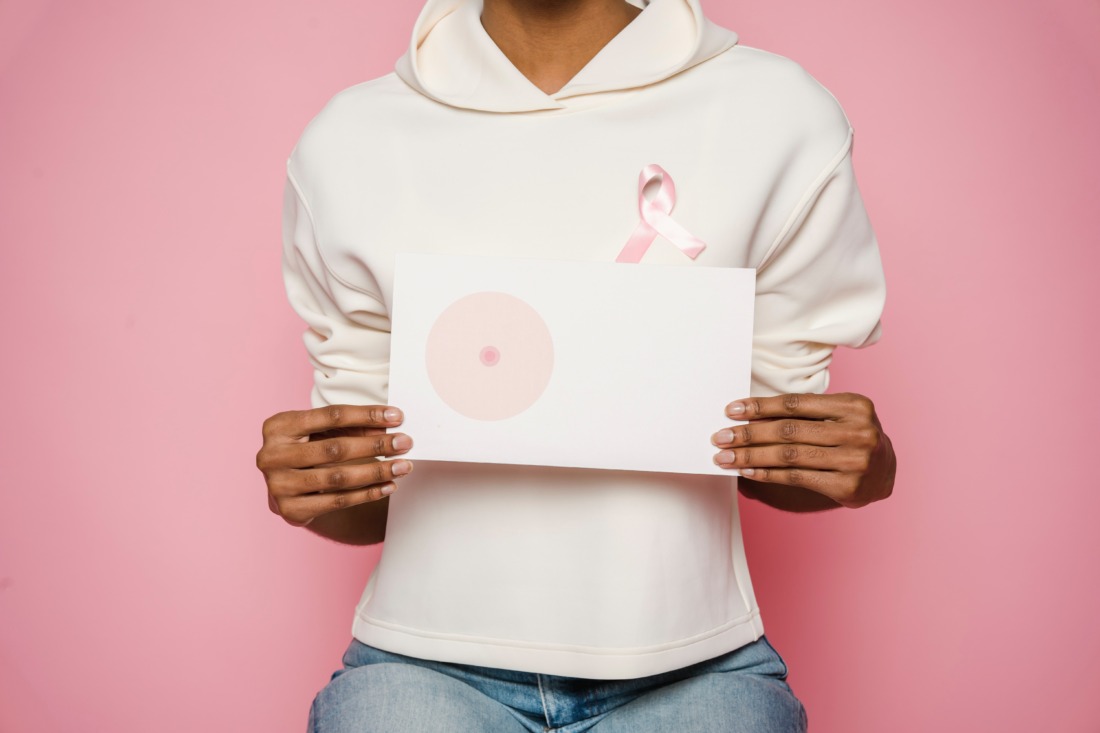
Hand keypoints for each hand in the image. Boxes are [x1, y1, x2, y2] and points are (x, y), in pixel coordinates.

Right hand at [256, 405, 412, 526]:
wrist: (283, 487)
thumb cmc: (305, 450)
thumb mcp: (321, 432)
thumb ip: (351, 428)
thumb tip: (389, 427)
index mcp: (278, 426)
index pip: (331, 416)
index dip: (367, 415)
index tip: (397, 416)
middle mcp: (272, 455)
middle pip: (335, 449)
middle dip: (376, 445)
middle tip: (405, 443)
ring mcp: (278, 485)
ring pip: (338, 478)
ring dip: (377, 472)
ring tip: (402, 466)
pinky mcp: (290, 509)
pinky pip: (337, 501)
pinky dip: (367, 494)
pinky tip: (388, 486)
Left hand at [711, 393, 894, 508]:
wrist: (886, 472)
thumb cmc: (851, 437)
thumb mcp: (838, 415)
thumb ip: (803, 414)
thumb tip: (748, 417)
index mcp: (854, 405)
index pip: (796, 403)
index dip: (760, 407)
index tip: (731, 411)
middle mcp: (858, 432)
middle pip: (789, 430)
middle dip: (749, 434)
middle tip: (719, 437)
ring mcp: (855, 461)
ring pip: (789, 456)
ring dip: (751, 456)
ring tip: (726, 457)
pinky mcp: (847, 487)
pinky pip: (796, 477)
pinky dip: (767, 474)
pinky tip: (747, 470)